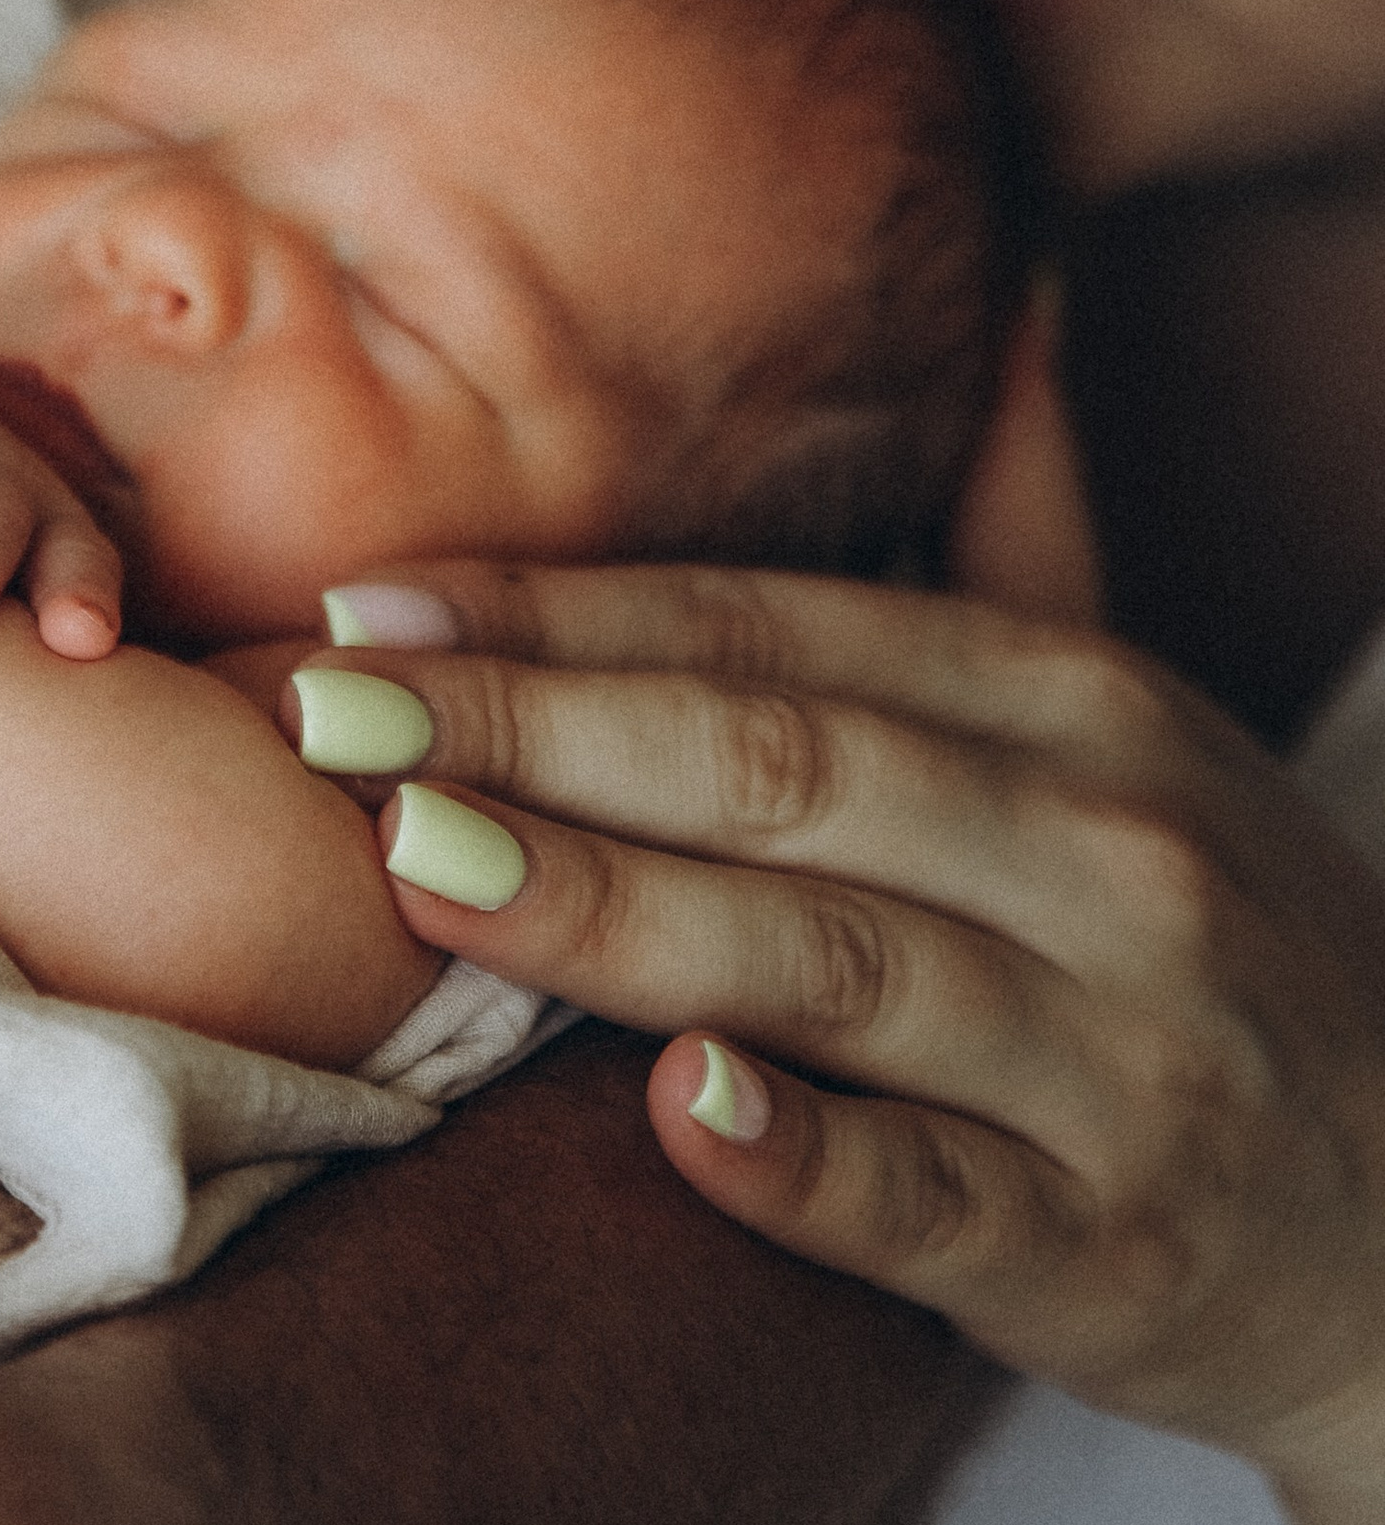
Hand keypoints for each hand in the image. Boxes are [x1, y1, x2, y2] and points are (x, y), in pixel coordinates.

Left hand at [298, 556, 1384, 1484]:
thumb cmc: (1202, 936)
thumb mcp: (1129, 714)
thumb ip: (1024, 517)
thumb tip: (1013, 274)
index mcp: (1068, 702)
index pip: (768, 631)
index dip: (556, 613)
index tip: (361, 602)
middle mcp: (1100, 850)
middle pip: (773, 764)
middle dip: (531, 728)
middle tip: (322, 713)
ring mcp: (1117, 1055)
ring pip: (828, 961)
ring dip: (612, 909)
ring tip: (418, 865)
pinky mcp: (1116, 1250)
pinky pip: (942, 1201)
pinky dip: (807, 1161)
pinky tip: (673, 1113)